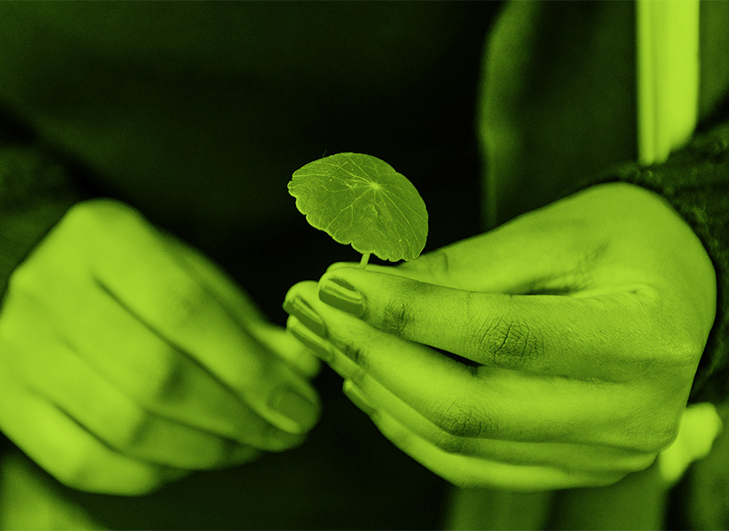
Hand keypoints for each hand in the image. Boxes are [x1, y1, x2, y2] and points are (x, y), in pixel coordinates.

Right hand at [0, 199, 320, 495]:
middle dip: (236, 417)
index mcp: (104, 236)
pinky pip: (84, 463)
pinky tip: (192, 458)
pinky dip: (153, 474)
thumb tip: (300, 371)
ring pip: (124, 428)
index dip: (250, 369)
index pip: (186, 311)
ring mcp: (16, 348)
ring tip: (248, 445)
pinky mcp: (2, 399)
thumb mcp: (192, 276)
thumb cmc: (133, 276)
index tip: (299, 404)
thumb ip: (244, 323)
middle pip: (155, 378)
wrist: (33, 272)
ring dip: (205, 450)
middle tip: (285, 431)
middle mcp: (48, 288)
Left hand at [284, 182, 715, 490]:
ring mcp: (599, 454)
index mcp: (636, 339)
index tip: (334, 283)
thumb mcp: (549, 236)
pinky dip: (408, 426)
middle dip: (372, 356)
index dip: (404, 312)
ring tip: (326, 340)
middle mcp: (625, 414)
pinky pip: (469, 463)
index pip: (497, 333)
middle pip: (465, 406)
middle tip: (312, 311)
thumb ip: (459, 269)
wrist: (677, 291)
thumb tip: (364, 289)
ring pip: (456, 441)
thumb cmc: (621, 245)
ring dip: (378, 389)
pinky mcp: (571, 467)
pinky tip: (368, 384)